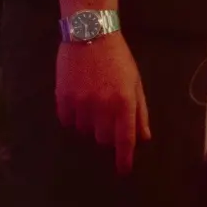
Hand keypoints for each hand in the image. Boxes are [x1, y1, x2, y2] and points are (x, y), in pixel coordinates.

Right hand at [55, 34, 150, 173]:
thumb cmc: (118, 58)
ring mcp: (81, 104)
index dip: (124, 158)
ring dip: (90, 123)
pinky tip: (78, 99)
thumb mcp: (135, 82)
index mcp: (124, 102)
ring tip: (93, 100)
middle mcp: (102, 107)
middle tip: (108, 116)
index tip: (123, 171)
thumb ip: (139, 111)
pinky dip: (73, 117)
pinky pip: (68, 121)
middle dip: (107, 134)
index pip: (125, 139)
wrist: (90, 35)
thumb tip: (143, 138)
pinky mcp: (62, 99)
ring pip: (85, 130)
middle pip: (103, 139)